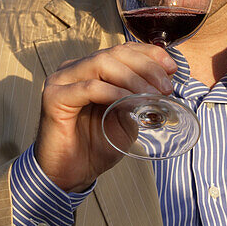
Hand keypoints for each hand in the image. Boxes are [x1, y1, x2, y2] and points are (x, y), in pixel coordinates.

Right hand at [34, 43, 176, 191]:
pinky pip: (88, 87)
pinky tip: (129, 102)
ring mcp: (62, 80)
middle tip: (165, 88)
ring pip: (102, 63)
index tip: (172, 68)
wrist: (69, 175)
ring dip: (132, 78)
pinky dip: (113, 93)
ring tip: (152, 96)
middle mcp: (75, 69)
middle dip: (146, 67)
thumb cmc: (96, 146)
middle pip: (114, 53)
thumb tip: (163, 86)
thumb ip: (139, 99)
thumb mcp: (126, 118)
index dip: (149, 54)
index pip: (123, 50)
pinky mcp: (54, 97)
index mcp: (91, 69)